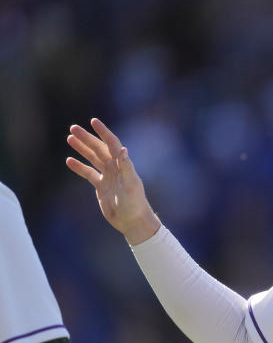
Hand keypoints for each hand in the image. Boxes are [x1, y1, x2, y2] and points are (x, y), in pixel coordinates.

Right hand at [66, 118, 161, 244]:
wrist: (132, 221)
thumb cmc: (134, 204)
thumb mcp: (130, 185)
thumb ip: (127, 167)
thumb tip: (122, 149)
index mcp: (123, 165)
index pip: (112, 144)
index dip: (103, 132)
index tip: (93, 121)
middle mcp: (115, 168)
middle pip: (99, 148)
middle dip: (87, 138)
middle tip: (73, 128)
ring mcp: (108, 177)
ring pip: (93, 158)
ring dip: (82, 148)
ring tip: (70, 138)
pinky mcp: (101, 187)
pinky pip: (88, 173)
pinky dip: (79, 167)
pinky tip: (69, 160)